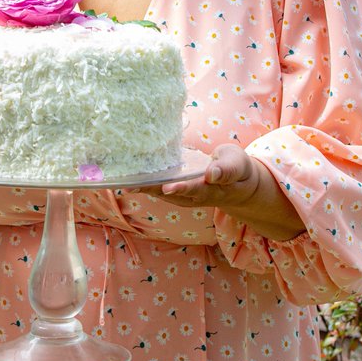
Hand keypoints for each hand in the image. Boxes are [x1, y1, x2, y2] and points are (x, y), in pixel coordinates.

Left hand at [139, 144, 304, 241]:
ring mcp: (185, 194)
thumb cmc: (237, 169)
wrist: (237, 183)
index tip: (168, 186)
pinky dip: (145, 182)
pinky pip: (160, 187)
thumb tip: (212, 173)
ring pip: (162, 193)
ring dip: (144, 188)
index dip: (182, 188)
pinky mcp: (178, 189)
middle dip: (152, 189)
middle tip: (131, 185)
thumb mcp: (237, 165)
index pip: (196, 189)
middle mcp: (195, 195)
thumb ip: (226, 169)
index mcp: (212, 188)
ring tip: (124, 181)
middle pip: (171, 194)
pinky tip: (131, 175)